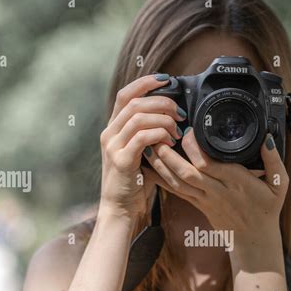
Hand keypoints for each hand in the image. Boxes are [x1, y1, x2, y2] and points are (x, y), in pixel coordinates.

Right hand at [98, 74, 185, 220]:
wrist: (120, 210)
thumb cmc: (135, 184)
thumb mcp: (141, 154)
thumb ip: (149, 135)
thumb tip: (172, 119)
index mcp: (113, 129)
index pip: (126, 94)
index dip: (145, 82)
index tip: (167, 80)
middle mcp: (109, 133)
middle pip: (135, 101)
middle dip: (162, 102)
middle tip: (180, 113)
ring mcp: (113, 146)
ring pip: (139, 116)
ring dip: (163, 119)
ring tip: (177, 131)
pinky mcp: (121, 160)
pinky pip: (142, 136)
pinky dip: (159, 134)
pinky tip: (170, 142)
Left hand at [143, 128, 288, 244]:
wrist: (254, 240)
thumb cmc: (266, 210)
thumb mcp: (279, 184)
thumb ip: (274, 160)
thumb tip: (267, 138)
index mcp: (236, 183)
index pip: (210, 165)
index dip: (195, 148)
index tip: (188, 131)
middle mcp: (217, 191)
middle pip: (188, 173)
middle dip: (169, 156)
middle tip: (156, 137)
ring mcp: (205, 200)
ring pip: (178, 183)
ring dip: (161, 167)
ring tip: (148, 148)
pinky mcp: (198, 205)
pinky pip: (177, 192)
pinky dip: (162, 180)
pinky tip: (150, 169)